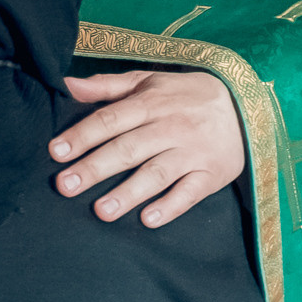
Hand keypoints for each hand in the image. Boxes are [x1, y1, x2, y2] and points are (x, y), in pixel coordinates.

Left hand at [50, 69, 244, 226]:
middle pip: (128, 148)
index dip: (82, 135)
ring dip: (128, 192)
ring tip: (101, 210)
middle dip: (95, 168)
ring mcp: (193, 152)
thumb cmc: (185, 95)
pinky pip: (190, 192)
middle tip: (65, 185)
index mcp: (151, 102)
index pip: (111, 119)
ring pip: (156, 173)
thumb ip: (107, 85)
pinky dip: (170, 206)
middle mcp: (171, 126)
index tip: (56, 152)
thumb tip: (66, 83)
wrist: (245, 106)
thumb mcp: (149, 81)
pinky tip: (148, 219)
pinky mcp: (212, 174)